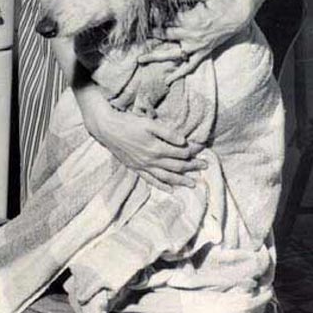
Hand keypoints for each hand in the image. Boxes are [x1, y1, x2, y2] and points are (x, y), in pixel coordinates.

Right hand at [76, 87, 205, 191]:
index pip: (181, 152)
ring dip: (181, 180)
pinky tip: (170, 190)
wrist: (107, 129)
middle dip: (192, 166)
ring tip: (193, 184)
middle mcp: (151, 160)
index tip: (202, 148)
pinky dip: (162, 186)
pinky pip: (151, 180)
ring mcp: (143, 166)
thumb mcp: (149, 123)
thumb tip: (183, 142)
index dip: (193, 151)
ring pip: (166, 177)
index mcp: (157, 148)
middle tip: (205, 166)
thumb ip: (167, 133)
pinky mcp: (136, 168)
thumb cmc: (128, 123)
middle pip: (177, 166)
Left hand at [138, 0, 253, 83]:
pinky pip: (190, 65)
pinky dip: (179, 73)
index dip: (154, 19)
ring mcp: (196, 46)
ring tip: (140, 60)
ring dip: (156, 56)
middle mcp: (191, 34)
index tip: (140, 20)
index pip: (168, 20)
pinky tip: (167, 80)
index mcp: (191, 19)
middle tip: (133, 37)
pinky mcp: (203, 52)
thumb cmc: (222, 1)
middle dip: (149, 35)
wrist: (239, 15)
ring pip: (173, 53)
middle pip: (165, 35)